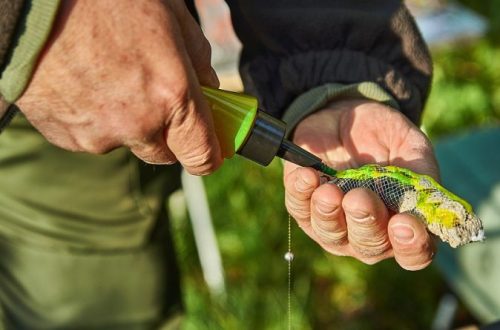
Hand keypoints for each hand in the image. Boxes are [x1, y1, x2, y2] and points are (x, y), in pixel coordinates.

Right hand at [16, 0, 221, 173]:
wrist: (33, 1)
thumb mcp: (171, 15)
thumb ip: (198, 60)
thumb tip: (210, 90)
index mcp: (171, 95)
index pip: (201, 157)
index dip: (209, 157)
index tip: (210, 151)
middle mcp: (137, 124)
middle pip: (163, 154)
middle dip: (167, 133)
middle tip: (157, 98)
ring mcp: (97, 134)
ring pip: (125, 142)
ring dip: (125, 121)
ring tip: (109, 75)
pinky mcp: (64, 135)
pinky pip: (90, 135)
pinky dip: (93, 117)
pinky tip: (84, 82)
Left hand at [284, 99, 438, 269]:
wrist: (344, 117)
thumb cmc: (383, 138)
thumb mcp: (408, 144)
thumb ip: (419, 169)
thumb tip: (422, 194)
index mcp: (402, 224)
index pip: (412, 252)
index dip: (410, 244)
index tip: (404, 222)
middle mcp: (367, 233)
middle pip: (368, 245)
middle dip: (364, 222)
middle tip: (360, 198)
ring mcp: (333, 224)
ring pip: (329, 232)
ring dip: (329, 213)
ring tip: (329, 191)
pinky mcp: (302, 206)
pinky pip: (298, 207)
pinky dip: (302, 193)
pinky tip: (307, 176)